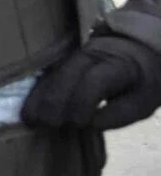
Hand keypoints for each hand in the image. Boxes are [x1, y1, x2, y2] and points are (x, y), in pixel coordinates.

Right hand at [24, 30, 160, 129]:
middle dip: (55, 101)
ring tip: (31, 118)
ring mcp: (76, 55)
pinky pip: (48, 74)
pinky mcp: (66, 60)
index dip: (83, 102)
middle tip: (48, 124)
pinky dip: (38, 92)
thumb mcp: (144, 100)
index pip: (95, 80)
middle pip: (67, 75)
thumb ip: (120, 114)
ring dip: (40, 97)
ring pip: (54, 74)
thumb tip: (91, 124)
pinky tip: (30, 107)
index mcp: (119, 64)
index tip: (79, 123)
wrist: (140, 51)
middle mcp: (93, 55)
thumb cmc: (143, 81)